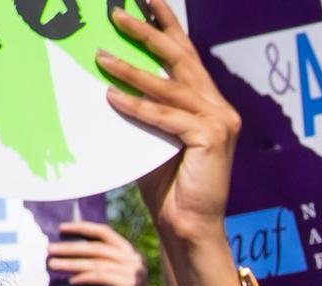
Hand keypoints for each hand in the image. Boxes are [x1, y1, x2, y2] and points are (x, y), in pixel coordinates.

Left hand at [47, 221, 148, 285]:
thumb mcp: (108, 278)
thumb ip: (98, 262)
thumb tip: (66, 248)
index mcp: (129, 253)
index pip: (104, 233)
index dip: (82, 228)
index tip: (61, 228)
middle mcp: (135, 260)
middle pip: (97, 248)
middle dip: (71, 248)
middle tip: (49, 250)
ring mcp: (135, 273)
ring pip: (97, 263)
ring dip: (72, 263)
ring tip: (53, 265)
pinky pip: (102, 277)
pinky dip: (85, 277)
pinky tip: (71, 282)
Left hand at [100, 0, 242, 246]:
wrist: (189, 228)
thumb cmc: (169, 189)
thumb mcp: (152, 139)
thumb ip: (145, 111)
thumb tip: (108, 81)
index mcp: (210, 105)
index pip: (186, 56)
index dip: (167, 24)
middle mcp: (220, 108)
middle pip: (181, 60)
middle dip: (148, 33)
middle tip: (116, 14)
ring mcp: (219, 122)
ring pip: (170, 87)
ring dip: (132, 69)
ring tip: (101, 55)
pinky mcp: (211, 138)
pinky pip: (166, 117)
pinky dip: (137, 107)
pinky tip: (111, 97)